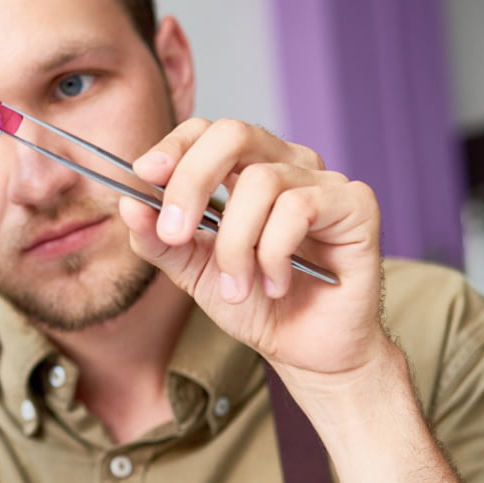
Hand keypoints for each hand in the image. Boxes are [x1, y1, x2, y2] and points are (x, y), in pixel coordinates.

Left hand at [124, 118, 391, 380]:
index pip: (207, 130)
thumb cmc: (257, 305)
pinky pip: (299, 207)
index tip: (144, 176)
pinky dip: (274, 253)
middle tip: (175, 235)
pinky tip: (277, 283)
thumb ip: (159, 240)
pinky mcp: (355, 204)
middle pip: (233, 134)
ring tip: (239, 287)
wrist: (307, 352)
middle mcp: (287, 164)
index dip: (173, 145)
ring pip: (260, 182)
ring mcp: (324, 181)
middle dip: (192, 182)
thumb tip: (128, 204)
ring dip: (236, 245)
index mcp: (247, 170)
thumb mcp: (193, 272)